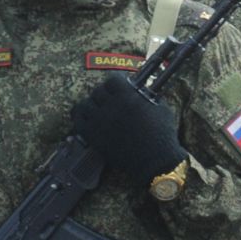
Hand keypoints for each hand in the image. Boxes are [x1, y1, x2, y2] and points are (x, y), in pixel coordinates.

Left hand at [72, 76, 188, 189]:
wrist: (154, 159)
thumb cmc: (162, 133)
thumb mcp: (161, 108)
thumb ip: (149, 97)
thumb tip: (143, 91)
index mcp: (128, 97)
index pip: (112, 80)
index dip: (116, 82)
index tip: (120, 85)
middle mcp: (111, 107)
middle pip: (97, 91)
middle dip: (104, 93)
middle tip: (110, 98)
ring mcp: (100, 123)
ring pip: (84, 105)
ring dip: (91, 104)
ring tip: (98, 108)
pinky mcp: (94, 138)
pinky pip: (78, 122)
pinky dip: (81, 118)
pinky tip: (89, 119)